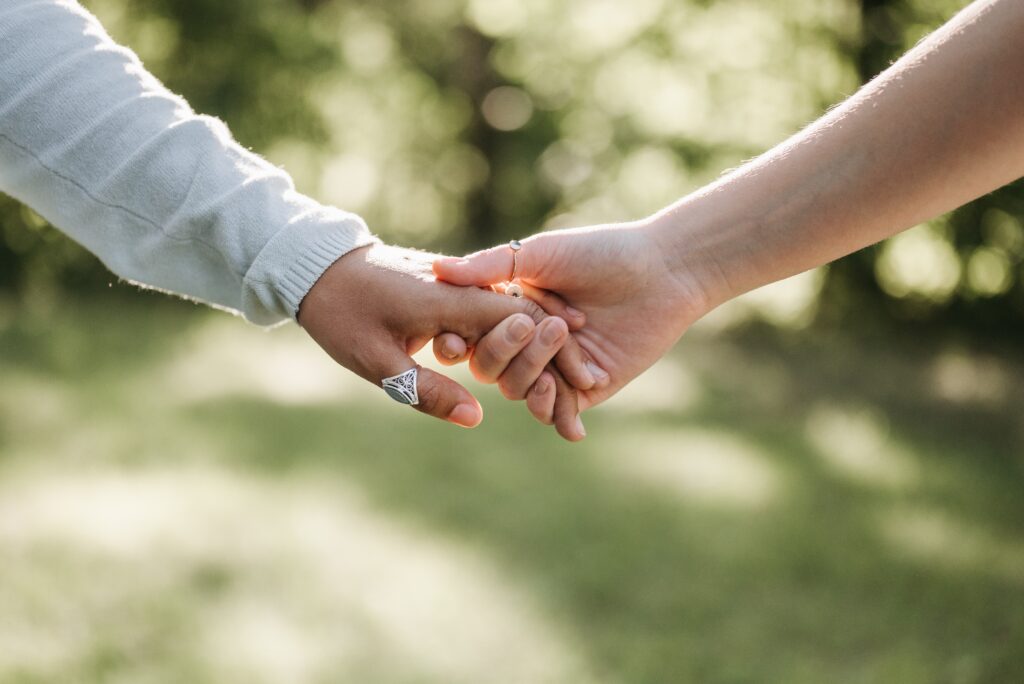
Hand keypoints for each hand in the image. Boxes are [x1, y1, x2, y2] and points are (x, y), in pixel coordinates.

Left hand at [297, 243, 592, 437]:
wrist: (317, 266)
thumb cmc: (342, 313)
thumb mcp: (377, 362)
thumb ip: (428, 390)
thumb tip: (477, 418)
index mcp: (451, 301)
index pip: (519, 323)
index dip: (552, 355)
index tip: (580, 387)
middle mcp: (464, 288)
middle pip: (529, 318)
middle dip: (562, 353)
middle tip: (591, 389)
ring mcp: (460, 285)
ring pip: (517, 312)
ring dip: (548, 342)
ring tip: (577, 375)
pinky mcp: (454, 288)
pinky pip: (498, 309)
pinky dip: (523, 331)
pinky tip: (541, 351)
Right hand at [432, 219, 711, 422]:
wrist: (660, 272)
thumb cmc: (599, 253)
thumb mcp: (540, 254)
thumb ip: (489, 266)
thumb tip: (437, 269)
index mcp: (508, 308)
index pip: (470, 335)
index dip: (459, 342)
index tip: (455, 343)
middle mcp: (527, 340)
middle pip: (491, 367)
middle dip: (508, 353)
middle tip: (545, 327)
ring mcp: (555, 366)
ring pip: (520, 390)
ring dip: (533, 379)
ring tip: (559, 359)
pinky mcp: (586, 388)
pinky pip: (559, 411)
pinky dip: (558, 416)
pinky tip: (567, 420)